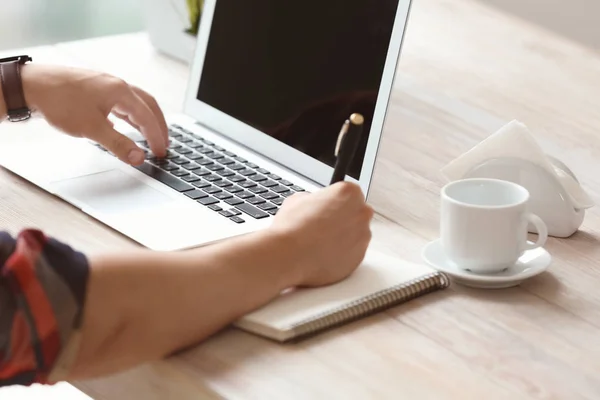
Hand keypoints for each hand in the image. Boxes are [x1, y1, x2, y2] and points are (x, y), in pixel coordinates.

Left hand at [21, 64, 167, 164]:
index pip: (148, 117)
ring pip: (135, 103)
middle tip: (164, 143)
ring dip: (145, 120)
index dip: (156, 137)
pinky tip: (124, 125)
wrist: (31, 86)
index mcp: (120, 91)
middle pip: (147, 105)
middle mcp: (116, 85)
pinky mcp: (94, 89)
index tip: (161, 152)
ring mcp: (105, 85)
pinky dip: (130, 116)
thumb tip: (138, 157)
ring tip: (150, 136)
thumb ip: (118, 144)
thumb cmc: (59, 101)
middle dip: (158, 126)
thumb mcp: (92, 129)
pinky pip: (120, 103)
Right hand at [270, 182, 373, 286]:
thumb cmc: (293, 228)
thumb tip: (315, 204)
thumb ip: (315, 199)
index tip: (326, 207)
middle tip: (323, 224)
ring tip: (321, 242)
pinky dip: (342, 253)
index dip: (335, 200)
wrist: (291, 256)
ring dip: (343, 236)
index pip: (349, 192)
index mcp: (350, 193)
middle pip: (357, 212)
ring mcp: (363, 236)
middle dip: (344, 217)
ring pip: (357, 234)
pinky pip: (353, 252)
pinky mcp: (360, 257)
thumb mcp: (298, 199)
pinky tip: (324, 253)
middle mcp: (362, 213)